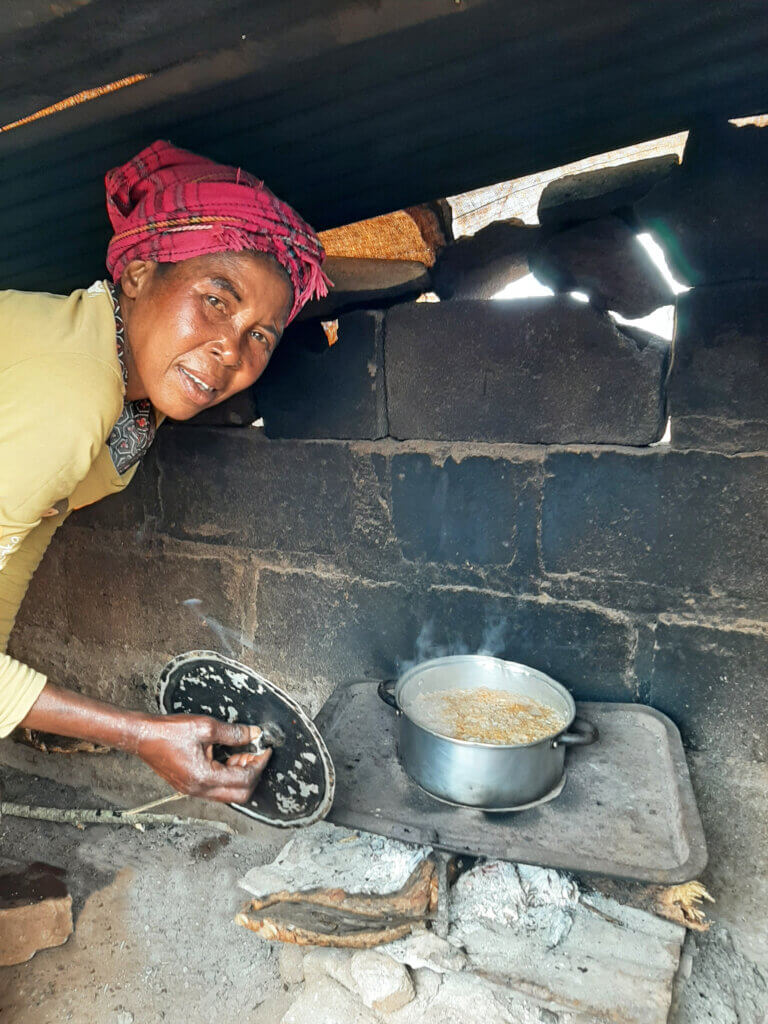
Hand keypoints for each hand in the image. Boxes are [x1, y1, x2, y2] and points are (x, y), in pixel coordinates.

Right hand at [134, 715, 270, 802]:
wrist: (142, 737)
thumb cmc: (168, 732)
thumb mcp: (205, 727)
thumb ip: (233, 732)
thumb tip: (253, 734)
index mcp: (204, 778)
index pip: (244, 779)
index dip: (259, 764)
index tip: (266, 750)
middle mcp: (199, 790)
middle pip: (240, 794)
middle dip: (253, 773)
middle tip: (255, 753)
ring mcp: (193, 791)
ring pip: (228, 793)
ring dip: (240, 775)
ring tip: (241, 753)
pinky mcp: (189, 786)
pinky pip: (216, 789)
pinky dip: (228, 776)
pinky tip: (227, 758)